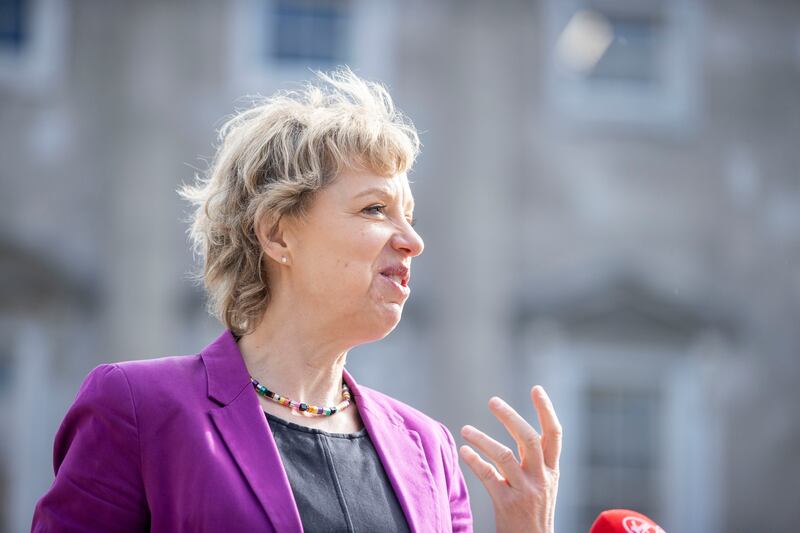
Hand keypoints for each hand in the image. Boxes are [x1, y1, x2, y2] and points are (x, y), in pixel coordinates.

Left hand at [459, 386, 561, 532]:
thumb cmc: (534, 513)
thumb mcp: (543, 484)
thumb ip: (532, 459)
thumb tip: (516, 427)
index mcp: (552, 471)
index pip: (554, 434)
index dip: (547, 410)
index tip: (537, 388)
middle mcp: (542, 479)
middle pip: (528, 438)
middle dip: (510, 417)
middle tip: (493, 401)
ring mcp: (525, 491)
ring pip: (504, 456)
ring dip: (482, 439)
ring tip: (465, 429)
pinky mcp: (507, 504)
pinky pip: (488, 476)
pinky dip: (474, 461)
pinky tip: (464, 451)